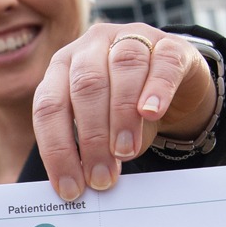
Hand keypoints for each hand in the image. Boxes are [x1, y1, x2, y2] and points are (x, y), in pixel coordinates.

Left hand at [32, 22, 213, 200]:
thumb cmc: (129, 112)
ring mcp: (131, 38)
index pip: (49, 106)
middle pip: (85, 86)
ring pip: (122, 66)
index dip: (57, 150)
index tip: (71, 188)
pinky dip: (157, 88)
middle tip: (101, 176)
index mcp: (63, 68)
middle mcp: (91, 46)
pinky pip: (162, 61)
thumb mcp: (104, 130)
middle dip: (91, 137)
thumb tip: (89, 180)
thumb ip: (94, 149)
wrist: (176, 86)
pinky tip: (152, 113)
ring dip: (121, 114)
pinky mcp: (170, 43)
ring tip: (125, 151)